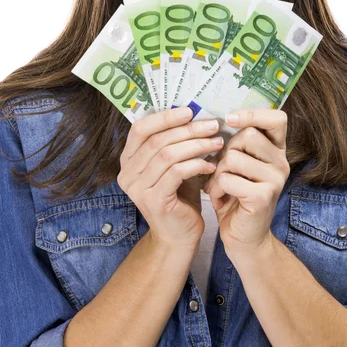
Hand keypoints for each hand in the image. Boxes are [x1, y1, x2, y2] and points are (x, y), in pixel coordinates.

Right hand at [117, 107, 223, 249]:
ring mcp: (138, 188)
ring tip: (217, 142)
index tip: (190, 111)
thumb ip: (175, 143)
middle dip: (188, 129)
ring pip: (168, 154)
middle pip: (158, 140)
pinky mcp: (154, 200)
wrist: (179, 236)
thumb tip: (193, 112)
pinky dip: (197, 164)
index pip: (141, 128)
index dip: (165, 117)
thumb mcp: (173, 165)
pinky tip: (212, 164)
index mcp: (129, 160)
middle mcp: (128, 173)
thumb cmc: (179, 196)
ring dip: (197, 145)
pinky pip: (177, 172)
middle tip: (213, 125)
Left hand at [203, 109, 289, 256]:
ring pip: (234, 156)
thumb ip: (236, 143)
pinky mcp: (263, 197)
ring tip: (219, 185)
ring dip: (217, 172)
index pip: (277, 118)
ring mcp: (275, 180)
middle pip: (248, 135)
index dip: (253, 113)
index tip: (229, 118)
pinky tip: (219, 198)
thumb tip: (215, 119)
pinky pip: (228, 178)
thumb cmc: (235, 196)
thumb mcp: (237, 165)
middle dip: (226, 150)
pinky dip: (216, 188)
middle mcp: (281, 162)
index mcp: (276, 150)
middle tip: (221, 168)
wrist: (244, 238)